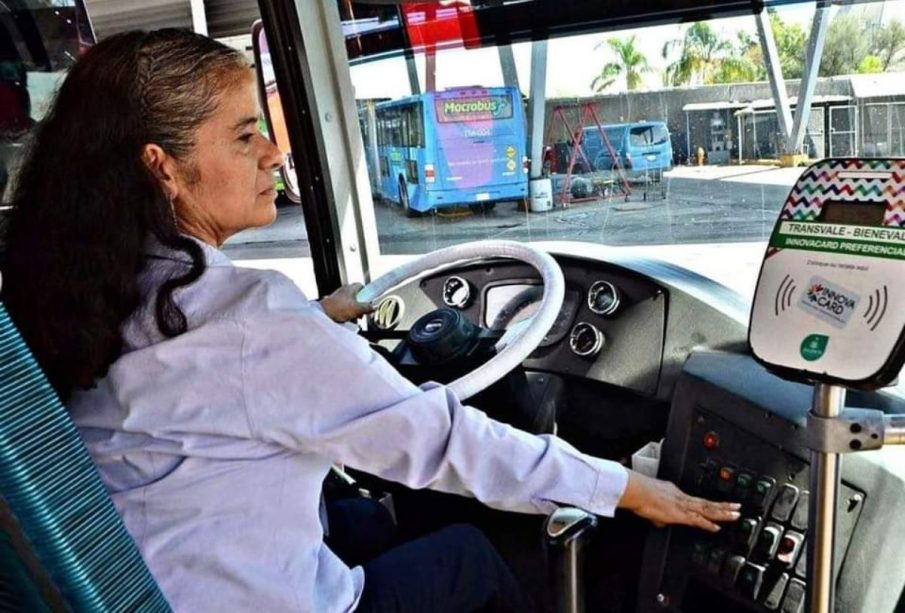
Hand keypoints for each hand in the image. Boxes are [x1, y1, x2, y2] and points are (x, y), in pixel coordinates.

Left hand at [319, 283, 373, 322]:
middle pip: (356, 296)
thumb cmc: (337, 309)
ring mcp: (337, 298)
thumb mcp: (357, 309)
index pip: (361, 286)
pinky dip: (346, 313)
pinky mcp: (332, 305)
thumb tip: (373, 307)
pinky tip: (346, 319)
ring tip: (354, 317)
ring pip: (349, 302)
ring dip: (353, 310)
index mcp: (349, 288)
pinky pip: (343, 308)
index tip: (369, 299)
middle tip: (362, 311)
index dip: (366, 293)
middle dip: (360, 305)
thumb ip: (367, 308)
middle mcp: (343, 291)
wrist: (322, 315)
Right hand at [618, 470, 739, 531]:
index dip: (706, 504)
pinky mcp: (681, 514)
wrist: (637, 491)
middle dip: (723, 506)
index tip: (715, 506)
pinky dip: (708, 524)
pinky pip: (698, 520)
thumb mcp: (650, 504)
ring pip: (708, 509)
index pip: (694, 501)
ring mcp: (683, 505)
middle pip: (707, 502)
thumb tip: (660, 521)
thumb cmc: (638, 494)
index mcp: (674, 493)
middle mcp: (681, 497)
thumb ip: (658, 514)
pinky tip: (718, 528)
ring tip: (736, 514)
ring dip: (723, 513)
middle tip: (736, 507)